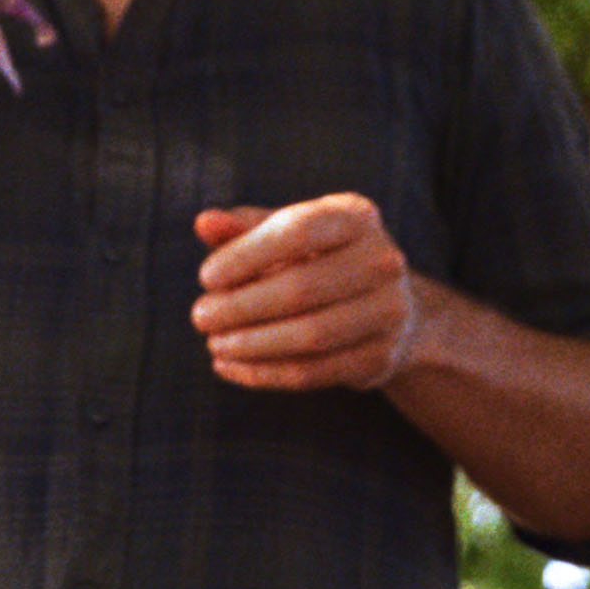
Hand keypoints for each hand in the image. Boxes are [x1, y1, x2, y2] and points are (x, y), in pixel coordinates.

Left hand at [191, 195, 417, 391]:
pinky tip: (230, 367)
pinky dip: (265, 373)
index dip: (247, 254)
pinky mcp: (381, 358)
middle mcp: (382, 260)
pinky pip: (315, 372)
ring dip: (252, 344)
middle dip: (242, 306)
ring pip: (310, 336)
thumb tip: (204, 223)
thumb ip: (244, 227)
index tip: (206, 277)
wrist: (383, 305)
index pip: (298, 230)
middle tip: (200, 316)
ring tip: (213, 344)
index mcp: (356, 215)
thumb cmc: (318, 257)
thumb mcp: (286, 232)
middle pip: (302, 288)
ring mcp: (389, 311)